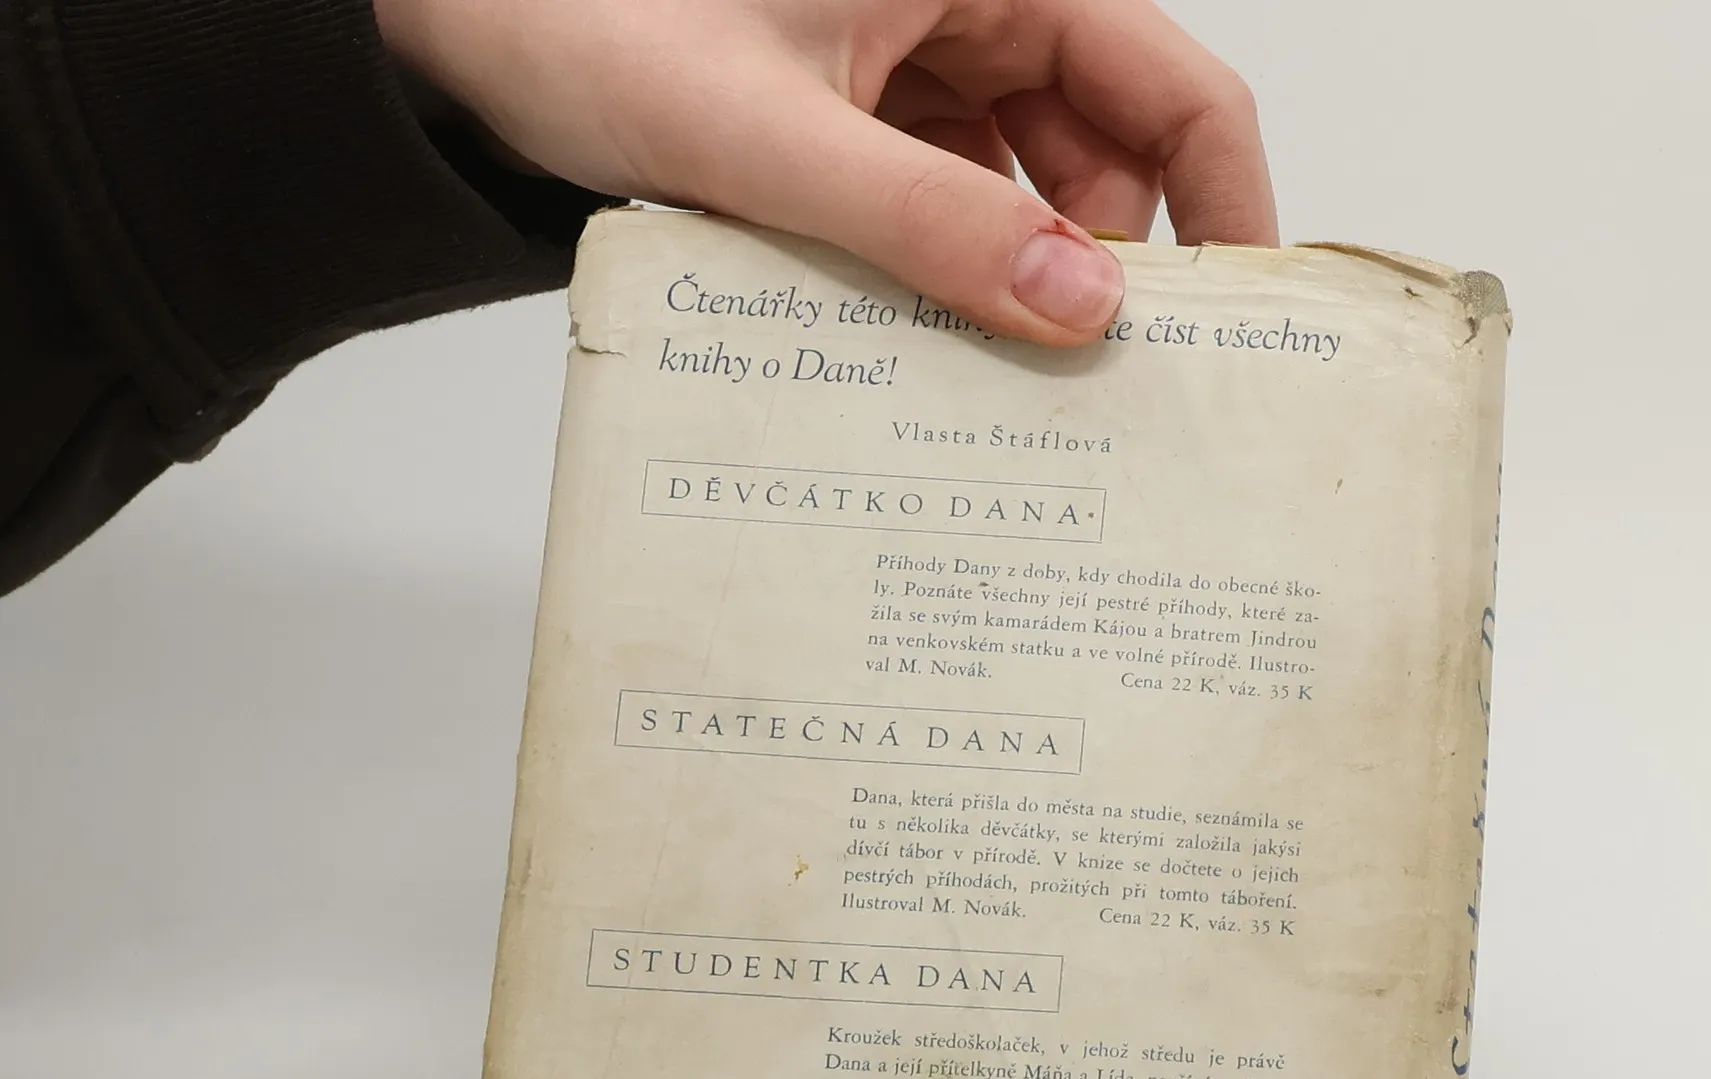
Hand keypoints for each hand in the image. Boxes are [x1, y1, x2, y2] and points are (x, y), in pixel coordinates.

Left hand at [372, 0, 1275, 345]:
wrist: (463, 28)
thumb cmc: (582, 25)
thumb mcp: (768, 140)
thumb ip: (927, 223)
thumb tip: (1078, 310)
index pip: (1172, 82)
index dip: (1224, 205)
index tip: (1234, 329)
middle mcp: (972, 1)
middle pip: (1111, 146)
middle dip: (1111, 265)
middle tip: (1102, 394)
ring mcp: (921, 59)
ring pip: (1032, 182)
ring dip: (1025, 278)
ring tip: (1012, 386)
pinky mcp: (871, 112)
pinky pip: (956, 196)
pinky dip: (957, 267)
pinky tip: (938, 341)